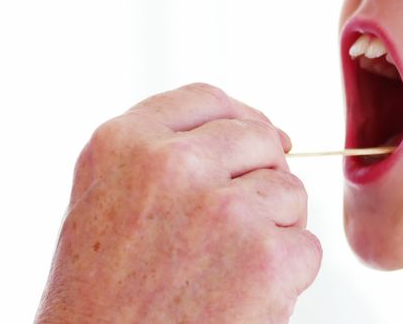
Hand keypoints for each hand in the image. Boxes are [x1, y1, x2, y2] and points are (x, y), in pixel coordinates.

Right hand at [35, 83, 321, 323]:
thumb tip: (251, 131)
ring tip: (225, 273)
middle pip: (257, 139)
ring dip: (274, 229)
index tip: (256, 142)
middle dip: (261, 177)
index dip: (239, 118)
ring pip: (289, 192)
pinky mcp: (266, 256)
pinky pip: (305, 246)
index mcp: (123, 144)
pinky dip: (286, 278)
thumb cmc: (98, 302)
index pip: (207, 100)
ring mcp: (224, 207)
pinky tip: (241, 300)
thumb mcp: (102, 202)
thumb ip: (156, 155)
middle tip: (235, 229)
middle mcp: (172, 164)